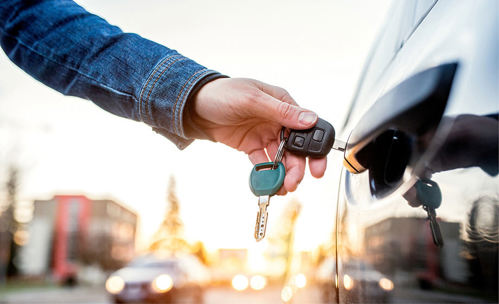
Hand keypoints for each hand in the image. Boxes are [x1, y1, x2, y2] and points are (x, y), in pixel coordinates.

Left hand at [186, 78, 326, 194]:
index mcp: (283, 104)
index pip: (307, 128)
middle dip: (298, 167)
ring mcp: (265, 135)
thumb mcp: (252, 99)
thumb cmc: (223, 94)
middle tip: (294, 182)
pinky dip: (267, 175)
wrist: (193, 106)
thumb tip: (310, 120)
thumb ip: (282, 111)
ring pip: (282, 158)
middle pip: (296, 148)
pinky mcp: (251, 147)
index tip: (317, 168)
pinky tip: (269, 185)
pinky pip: (264, 163)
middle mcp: (277, 121)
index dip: (315, 149)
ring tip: (282, 188)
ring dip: (284, 174)